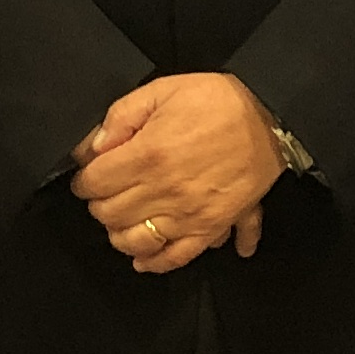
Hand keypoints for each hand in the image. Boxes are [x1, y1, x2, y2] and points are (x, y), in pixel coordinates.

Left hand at [73, 74, 282, 273]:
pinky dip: (157, 263)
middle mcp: (164, 191)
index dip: (84, 180)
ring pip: (136, 242)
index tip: (89, 175)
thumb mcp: (162, 91)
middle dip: (100, 204)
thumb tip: (93, 148)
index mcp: (147, 155)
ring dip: (121, 235)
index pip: (93, 184)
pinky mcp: (211, 227)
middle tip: (107, 193)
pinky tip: (145, 258)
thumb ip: (121, 117)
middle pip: (109, 215)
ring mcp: (188, 214)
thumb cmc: (216, 101)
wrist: (270, 117)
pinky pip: (177, 257)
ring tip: (124, 221)